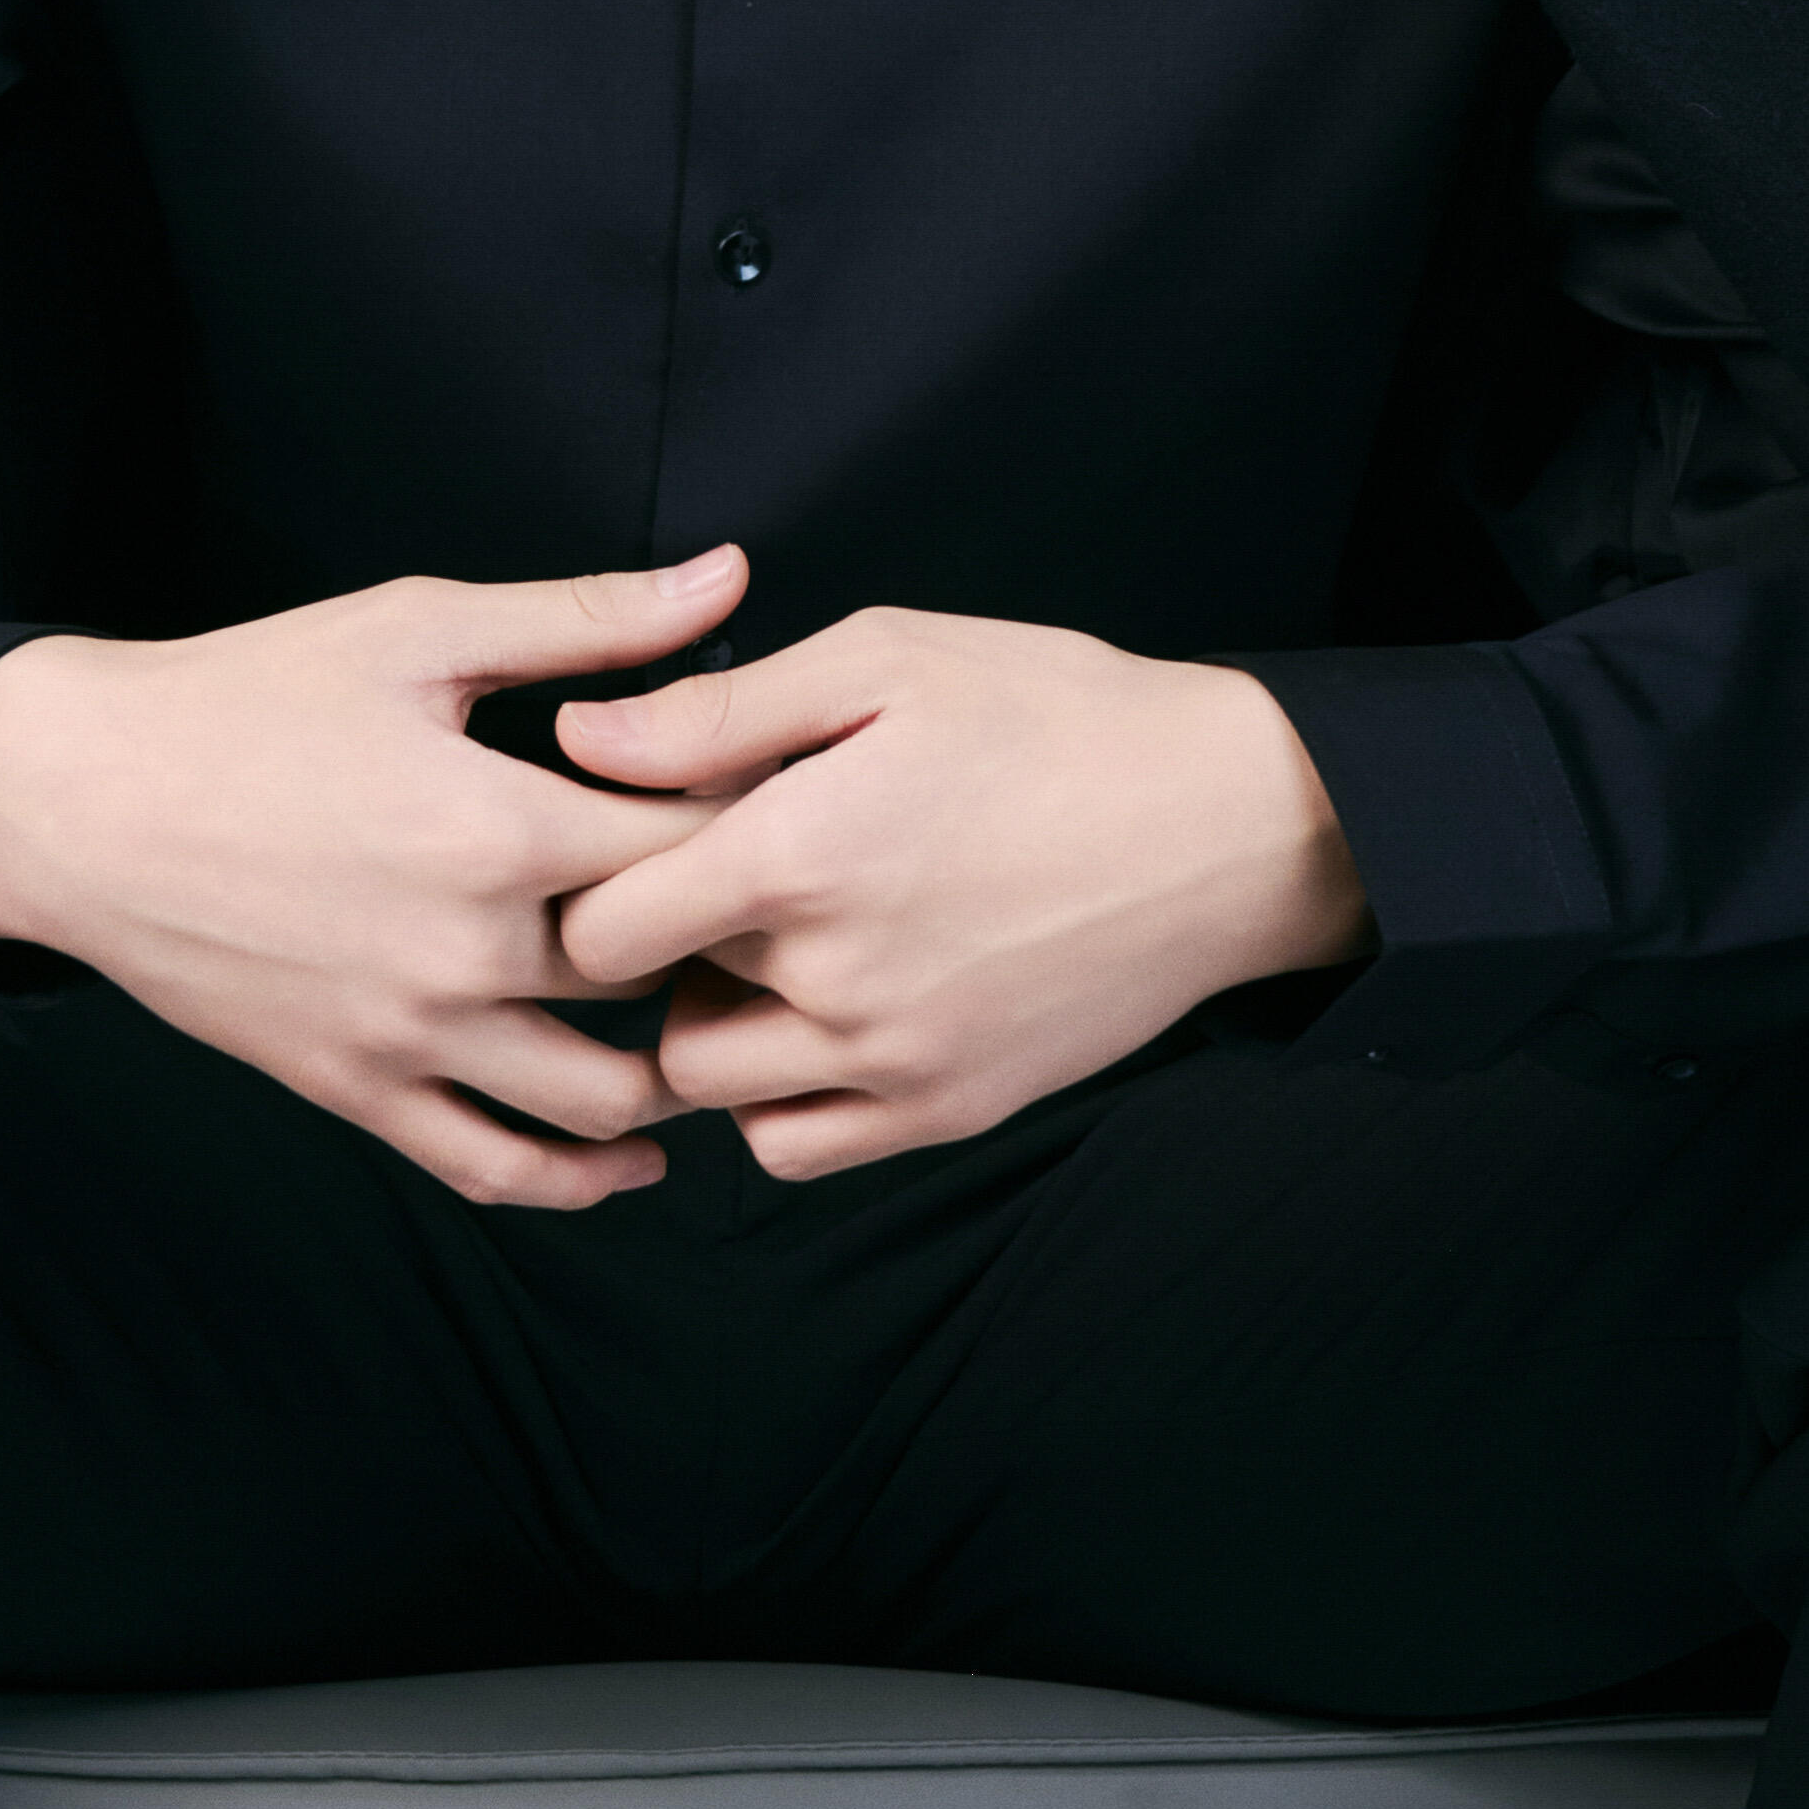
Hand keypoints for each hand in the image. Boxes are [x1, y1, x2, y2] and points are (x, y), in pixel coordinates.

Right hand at [0, 547, 748, 1206]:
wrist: (83, 801)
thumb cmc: (248, 699)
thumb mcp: (420, 631)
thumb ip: (586, 620)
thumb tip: (726, 576)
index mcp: (498, 828)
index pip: (700, 851)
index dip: (764, 828)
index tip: (787, 809)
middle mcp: (466, 952)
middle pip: (665, 975)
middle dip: (733, 947)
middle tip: (777, 921)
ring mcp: (411, 1036)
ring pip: (602, 1099)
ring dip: (678, 1073)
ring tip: (717, 1030)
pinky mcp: (357, 1088)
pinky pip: (494, 1167)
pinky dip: (578, 1174)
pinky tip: (631, 1152)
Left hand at [549, 608, 1369, 1176]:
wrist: (1229, 823)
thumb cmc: (1057, 715)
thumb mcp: (886, 660)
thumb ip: (717, 712)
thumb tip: (579, 736)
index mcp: (798, 854)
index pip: (601, 924)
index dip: (589, 878)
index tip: (631, 834)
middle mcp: (834, 980)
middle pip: (652, 999)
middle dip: (656, 941)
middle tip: (710, 874)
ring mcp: (892, 1061)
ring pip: (709, 1087)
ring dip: (706, 1023)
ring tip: (762, 944)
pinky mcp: (946, 1109)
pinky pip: (795, 1148)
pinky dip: (774, 1096)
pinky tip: (811, 1016)